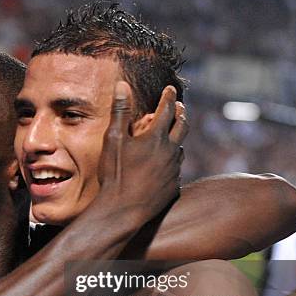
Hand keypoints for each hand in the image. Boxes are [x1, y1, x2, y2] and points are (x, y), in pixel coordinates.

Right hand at [96, 81, 184, 221]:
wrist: (122, 210)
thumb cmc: (115, 174)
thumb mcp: (113, 140)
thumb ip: (120, 111)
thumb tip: (122, 84)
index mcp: (156, 138)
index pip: (167, 110)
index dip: (168, 98)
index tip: (170, 90)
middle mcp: (170, 152)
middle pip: (183, 127)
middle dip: (181, 114)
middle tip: (180, 108)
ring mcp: (174, 171)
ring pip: (180, 150)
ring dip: (177, 140)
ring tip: (172, 137)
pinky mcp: (173, 187)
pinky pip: (175, 171)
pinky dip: (172, 163)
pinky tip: (166, 166)